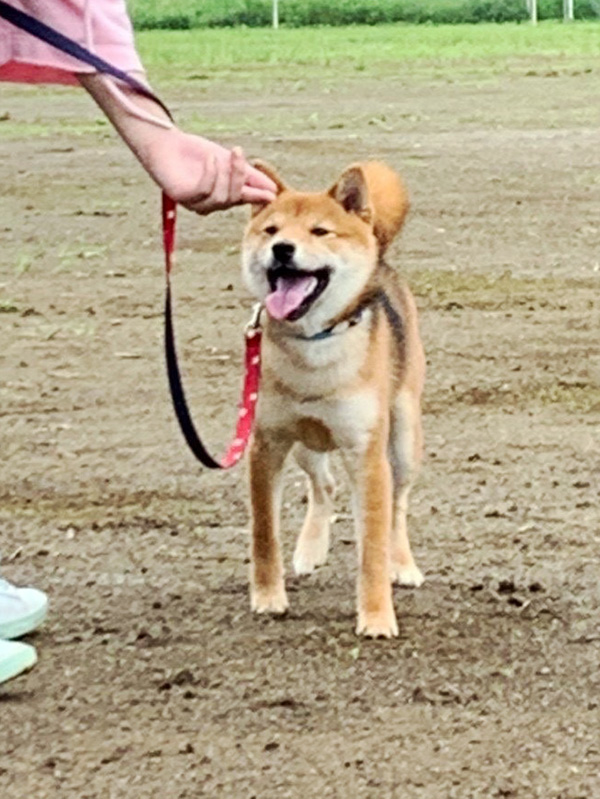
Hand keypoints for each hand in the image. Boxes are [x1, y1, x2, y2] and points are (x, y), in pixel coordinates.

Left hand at [78, 73, 276, 214]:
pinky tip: (209, 158)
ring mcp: (195, 203)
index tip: (273, 193)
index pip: (243, 199)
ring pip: (220, 197)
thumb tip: (273, 189)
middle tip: (238, 153)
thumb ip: (249, 176)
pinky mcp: (183, 197)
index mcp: (222, 197)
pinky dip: (210, 172)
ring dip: (224, 173)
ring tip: (221, 154)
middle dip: (239, 176)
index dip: (257, 197)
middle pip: (232, 199)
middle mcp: (209, 204)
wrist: (165, 143)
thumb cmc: (195, 154)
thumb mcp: (227, 162)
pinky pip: (204, 189)